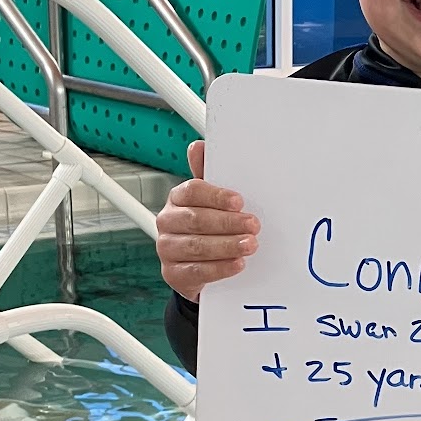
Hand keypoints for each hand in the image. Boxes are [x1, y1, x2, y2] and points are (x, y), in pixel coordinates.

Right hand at [155, 138, 259, 299]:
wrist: (199, 267)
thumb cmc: (207, 229)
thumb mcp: (212, 202)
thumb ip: (208, 176)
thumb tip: (198, 146)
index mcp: (177, 199)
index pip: (191, 191)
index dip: (216, 196)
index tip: (239, 202)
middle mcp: (168, 222)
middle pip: (196, 220)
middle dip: (227, 223)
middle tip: (253, 225)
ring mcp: (167, 249)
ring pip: (196, 246)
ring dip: (226, 246)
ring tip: (249, 245)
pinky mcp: (173, 273)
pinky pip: (196, 271)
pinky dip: (219, 268)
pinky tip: (237, 264)